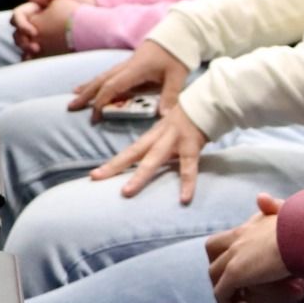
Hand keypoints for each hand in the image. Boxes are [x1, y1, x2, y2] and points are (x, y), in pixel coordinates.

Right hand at [9, 0, 80, 58]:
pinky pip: (33, 53)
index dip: (21, 24)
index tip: (34, 32)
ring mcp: (39, 34)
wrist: (95, 15)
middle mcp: (34, 21)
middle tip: (35, 48)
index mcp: (35, 8)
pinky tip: (39, 60)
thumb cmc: (80, 1)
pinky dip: (32, 58)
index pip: (18, 15)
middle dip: (23, 40)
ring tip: (38, 53)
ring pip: (23, 43)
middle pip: (17, 32)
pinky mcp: (46, 45)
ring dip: (26, 50)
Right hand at [68, 40, 188, 118]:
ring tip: (73, 96)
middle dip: (85, 95)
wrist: (177, 34)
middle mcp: (126, 66)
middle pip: (101, 81)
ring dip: (87, 87)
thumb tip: (165, 116)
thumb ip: (170, 95)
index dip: (101, 101)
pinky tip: (90, 85)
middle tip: (70, 107)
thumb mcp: (177, 76)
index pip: (112, 86)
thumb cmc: (177, 55)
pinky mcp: (129, 64)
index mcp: (135, 69)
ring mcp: (126, 65)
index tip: (95, 116)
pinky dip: (97, 81)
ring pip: (102, 76)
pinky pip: (108, 74)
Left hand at [89, 104, 208, 201]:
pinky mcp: (191, 147)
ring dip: (139, 176)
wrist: (209, 103)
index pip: (130, 151)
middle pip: (133, 153)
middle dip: (114, 166)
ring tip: (126, 192)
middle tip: (95, 178)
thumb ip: (163, 143)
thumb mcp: (171, 129)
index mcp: (154, 135)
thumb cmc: (191, 119)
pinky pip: (189, 168)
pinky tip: (185, 199)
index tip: (94, 176)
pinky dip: (187, 184)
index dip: (112, 163)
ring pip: (153, 160)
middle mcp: (159, 138)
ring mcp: (174, 141)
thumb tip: (152, 160)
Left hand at [206, 194, 299, 302]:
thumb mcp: (288, 211)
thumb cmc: (302, 226)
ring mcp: (234, 256)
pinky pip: (221, 294)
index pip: (228, 237)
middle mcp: (237, 238)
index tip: (237, 265)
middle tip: (228, 285)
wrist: (301, 235)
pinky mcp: (234, 274)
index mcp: (250, 226)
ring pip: (214, 274)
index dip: (228, 252)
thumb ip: (274, 206)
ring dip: (220, 289)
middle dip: (217, 268)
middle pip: (213, 251)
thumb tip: (261, 197)